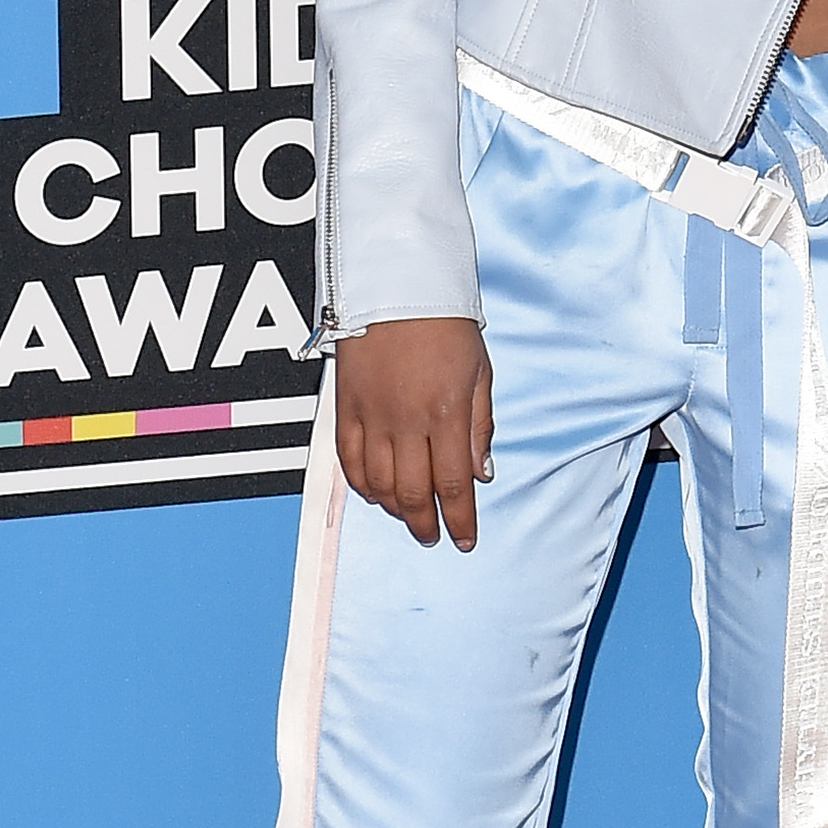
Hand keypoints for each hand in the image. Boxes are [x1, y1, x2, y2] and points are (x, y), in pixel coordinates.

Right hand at [335, 317, 493, 549]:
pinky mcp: (345, 407)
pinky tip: (374, 493)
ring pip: (378, 482)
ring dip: (395, 507)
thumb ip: (480, 427)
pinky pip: (348, 460)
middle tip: (433, 535)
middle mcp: (407, 421)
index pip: (454, 484)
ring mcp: (372, 416)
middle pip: (413, 492)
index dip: (460, 519)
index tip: (465, 539)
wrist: (397, 287)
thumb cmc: (446, 326)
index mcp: (446, 414)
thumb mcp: (480, 373)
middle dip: (425, 522)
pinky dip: (361, 483)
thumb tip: (482, 474)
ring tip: (408, 515)